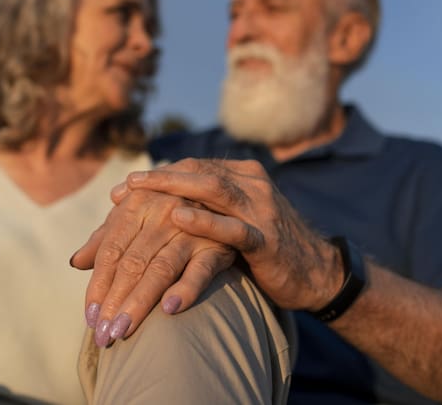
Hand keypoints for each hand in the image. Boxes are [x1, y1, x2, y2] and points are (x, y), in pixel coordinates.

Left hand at [70, 185, 234, 346]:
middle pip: (132, 263)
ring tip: (123, 332)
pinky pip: (200, 270)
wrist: (217, 198)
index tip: (90, 318)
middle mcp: (163, 212)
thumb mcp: (136, 216)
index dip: (98, 285)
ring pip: (160, 269)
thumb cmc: (165, 212)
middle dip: (114, 302)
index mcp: (137, 203)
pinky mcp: (217, 246)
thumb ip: (106, 239)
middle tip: (104, 336)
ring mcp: (191, 229)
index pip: (111, 251)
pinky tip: (169, 310)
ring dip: (139, 302)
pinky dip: (186, 289)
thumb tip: (76, 262)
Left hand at [120, 158, 344, 310]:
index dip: (158, 175)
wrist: (317, 274)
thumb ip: (204, 212)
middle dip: (158, 177)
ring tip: (138, 193)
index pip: (193, 166)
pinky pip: (234, 227)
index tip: (123, 188)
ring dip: (172, 188)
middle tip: (125, 187)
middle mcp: (252, 185)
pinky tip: (179, 218)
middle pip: (198, 171)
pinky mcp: (268, 239)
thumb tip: (158, 212)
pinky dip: (205, 222)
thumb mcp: (235, 222)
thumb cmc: (266, 249)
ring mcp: (261, 209)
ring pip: (213, 190)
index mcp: (242, 176)